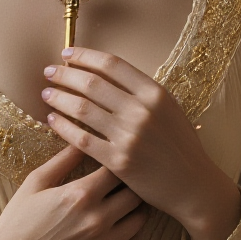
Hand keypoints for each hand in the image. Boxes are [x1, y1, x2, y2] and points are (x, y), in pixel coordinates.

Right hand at [0, 142, 147, 239]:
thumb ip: (63, 159)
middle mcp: (97, 219)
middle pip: (134, 193)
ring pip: (140, 219)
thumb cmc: (17, 221)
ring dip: (137, 207)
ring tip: (128, 200)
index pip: (117, 168)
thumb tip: (83, 137)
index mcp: (80, 194)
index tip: (114, 159)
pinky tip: (123, 224)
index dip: (117, 161)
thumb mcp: (35, 182)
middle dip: (131, 183)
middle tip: (127, 179)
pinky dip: (132, 232)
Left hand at [39, 47, 240, 239]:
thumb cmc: (180, 145)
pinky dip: (63, 127)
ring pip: (82, 109)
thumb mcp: (169, 109)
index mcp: (155, 93)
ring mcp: (130, 136)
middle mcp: (141, 111)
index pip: (112, 64)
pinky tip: (52, 120)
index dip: (85, 56)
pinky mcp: (118, 161)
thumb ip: (141, 92)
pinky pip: (81, 139)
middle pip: (92, 83)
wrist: (193, 185)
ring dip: (59, 98)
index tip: (67, 54)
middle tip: (50, 72)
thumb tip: (105, 73)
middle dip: (65, 75)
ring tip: (47, 94)